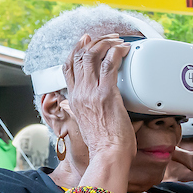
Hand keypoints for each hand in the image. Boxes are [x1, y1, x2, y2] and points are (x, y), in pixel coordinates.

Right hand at [61, 33, 134, 159]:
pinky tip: (124, 50)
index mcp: (74, 100)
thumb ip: (91, 109)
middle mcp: (79, 93)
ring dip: (106, 43)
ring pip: (92, 55)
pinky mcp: (106, 94)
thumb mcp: (90, 123)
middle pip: (79, 56)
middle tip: (106, 37)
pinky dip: (117, 52)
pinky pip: (109, 64)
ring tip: (117, 40)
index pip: (68, 67)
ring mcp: (91, 92)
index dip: (76, 50)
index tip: (85, 42)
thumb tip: (102, 104)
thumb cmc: (105, 145)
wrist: (108, 155)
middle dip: (93, 41)